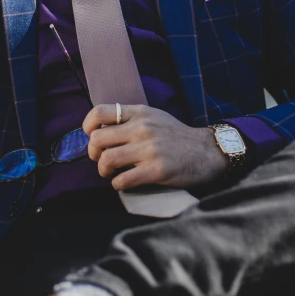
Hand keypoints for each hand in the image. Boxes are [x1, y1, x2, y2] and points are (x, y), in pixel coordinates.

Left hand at [84, 105, 227, 190]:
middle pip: (97, 139)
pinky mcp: (156, 170)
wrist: (207, 152)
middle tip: (101, 160)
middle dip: (93, 153)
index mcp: (139, 113)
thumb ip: (130, 120)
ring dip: (103, 170)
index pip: (100, 112)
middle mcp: (142, 128)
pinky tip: (124, 182)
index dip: (87, 126)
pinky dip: (118, 184)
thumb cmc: (177, 137)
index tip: (91, 137)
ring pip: (107, 160)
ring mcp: (149, 149)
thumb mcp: (154, 117)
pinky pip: (122, 180)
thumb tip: (100, 131)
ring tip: (111, 173)